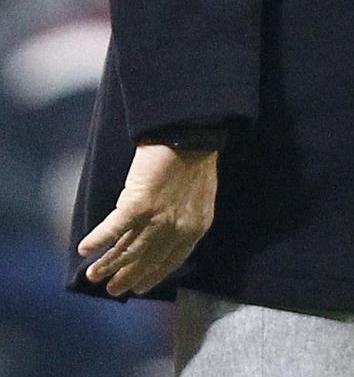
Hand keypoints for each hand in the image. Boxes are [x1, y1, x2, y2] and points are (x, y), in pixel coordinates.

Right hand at [78, 142, 217, 296]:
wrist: (192, 133)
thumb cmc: (197, 155)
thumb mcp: (200, 194)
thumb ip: (185, 215)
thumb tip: (168, 228)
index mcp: (196, 226)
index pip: (171, 261)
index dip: (153, 276)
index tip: (139, 289)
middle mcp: (177, 230)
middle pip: (148, 261)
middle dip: (128, 277)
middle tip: (113, 290)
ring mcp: (157, 219)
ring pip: (128, 250)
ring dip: (109, 265)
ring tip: (93, 275)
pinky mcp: (138, 205)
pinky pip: (113, 229)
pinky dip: (97, 241)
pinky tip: (84, 249)